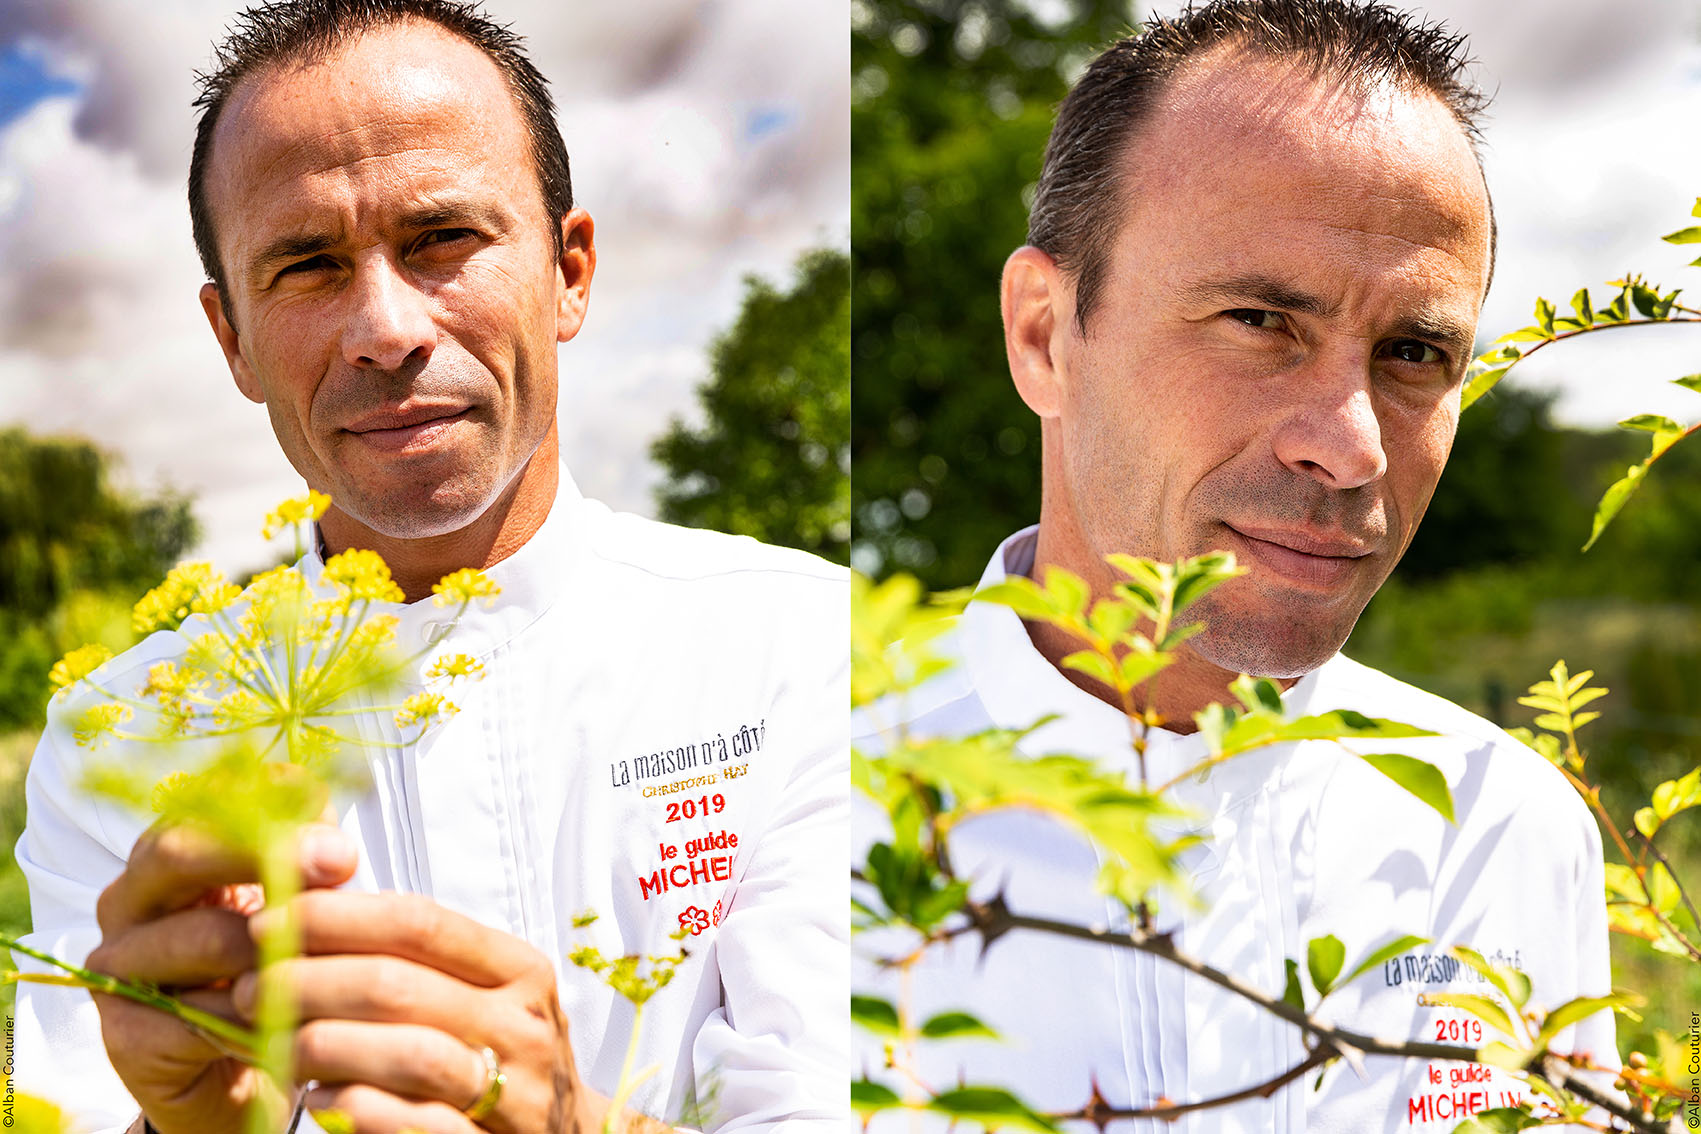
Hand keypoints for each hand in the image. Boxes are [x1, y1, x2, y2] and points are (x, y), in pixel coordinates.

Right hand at [86, 820, 358, 1133]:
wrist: (238, 1068)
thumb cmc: (268, 966)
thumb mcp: (295, 902)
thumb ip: (307, 855)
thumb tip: (328, 823)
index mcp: (168, 852)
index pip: (207, 801)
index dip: (275, 800)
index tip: (332, 810)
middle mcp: (129, 898)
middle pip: (181, 851)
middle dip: (270, 851)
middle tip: (341, 861)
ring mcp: (117, 965)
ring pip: (202, 936)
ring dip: (279, 948)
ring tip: (331, 960)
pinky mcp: (124, 1034)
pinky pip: (203, 1014)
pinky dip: (261, 1018)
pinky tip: (296, 1020)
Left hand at [231, 890, 612, 1133]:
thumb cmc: (499, 1057)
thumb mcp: (478, 995)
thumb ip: (415, 960)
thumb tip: (310, 907)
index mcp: (518, 969)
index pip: (419, 922)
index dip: (336, 917)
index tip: (268, 922)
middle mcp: (524, 1023)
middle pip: (400, 985)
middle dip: (309, 981)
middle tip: (251, 988)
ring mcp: (518, 1090)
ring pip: (409, 1053)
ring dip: (324, 1044)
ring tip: (274, 1044)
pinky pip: (419, 1123)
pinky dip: (358, 1107)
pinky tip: (319, 1099)